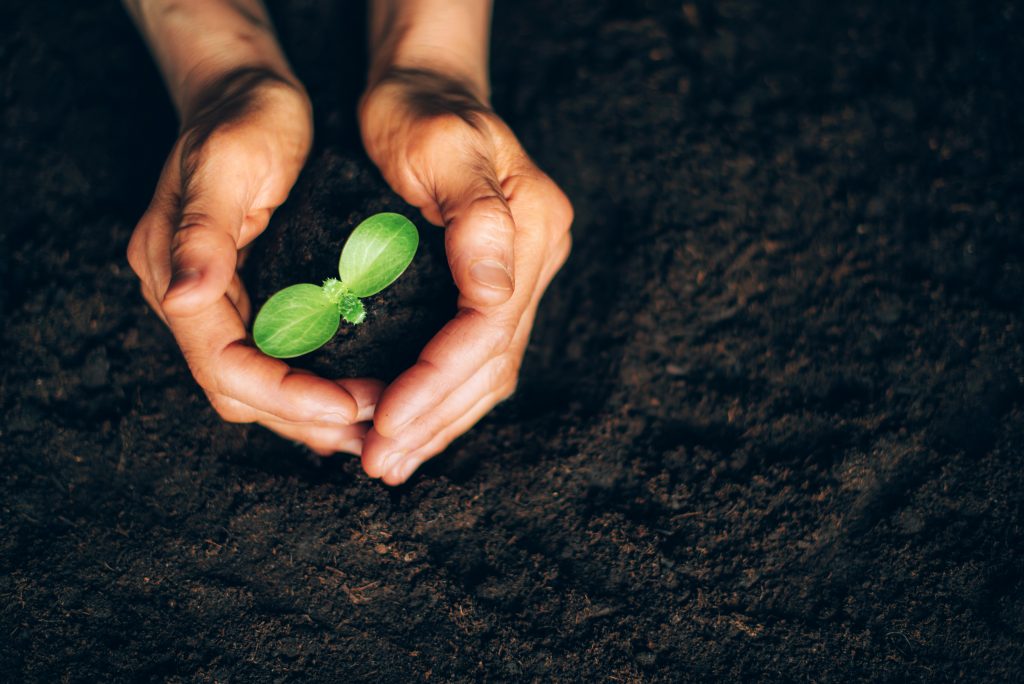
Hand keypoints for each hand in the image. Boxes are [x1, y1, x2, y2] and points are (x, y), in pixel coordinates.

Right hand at [127, 69, 381, 454]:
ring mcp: (217, 301)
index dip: (287, 396)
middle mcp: (190, 298)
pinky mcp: (247, 297)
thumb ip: (203, 233)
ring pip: (260, 387)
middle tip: (376, 426)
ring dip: (313, 414)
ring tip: (375, 424)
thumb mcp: (226, 164)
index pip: (227, 367)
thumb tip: (186, 298)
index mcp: (174, 275)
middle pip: (244, 392)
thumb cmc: (242, 117)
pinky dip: (314, 386)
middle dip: (307, 417)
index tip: (350, 405)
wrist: (247, 91)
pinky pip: (276, 361)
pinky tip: (357, 392)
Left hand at [358, 68, 572, 483]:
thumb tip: (495, 301)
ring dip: (441, 422)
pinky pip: (479, 358)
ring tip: (391, 462)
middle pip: (493, 362)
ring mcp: (523, 275)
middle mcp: (536, 259)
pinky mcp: (498, 285)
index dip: (437, 380)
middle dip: (434, 417)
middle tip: (380, 461)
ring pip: (491, 371)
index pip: (489, 326)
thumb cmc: (419, 108)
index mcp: (531, 226)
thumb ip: (477, 221)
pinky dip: (445, 398)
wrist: (424, 87)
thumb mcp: (443, 145)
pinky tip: (413, 427)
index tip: (384, 420)